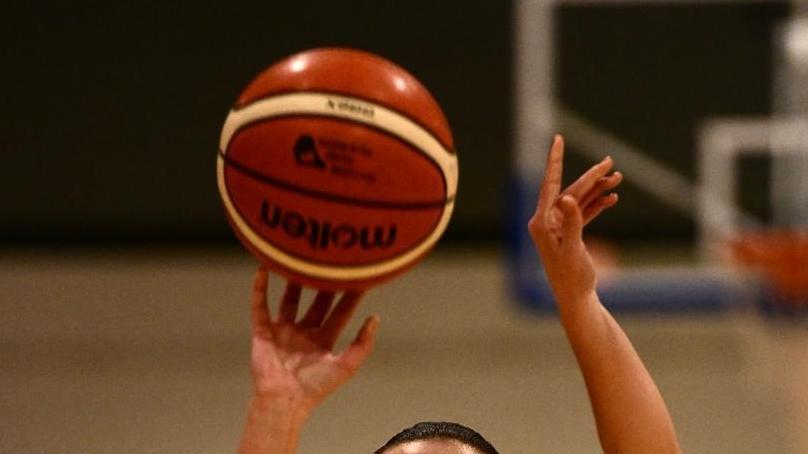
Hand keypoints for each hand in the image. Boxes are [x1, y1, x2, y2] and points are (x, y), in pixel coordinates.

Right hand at [249, 267, 379, 413]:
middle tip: (331, 260)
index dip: (349, 295)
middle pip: (316, 301)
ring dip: (293, 280)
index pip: (339, 311)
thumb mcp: (346, 365)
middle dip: (324, 283)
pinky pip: (260, 306)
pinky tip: (263, 269)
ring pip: (289, 299)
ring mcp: (283, 331)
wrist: (284, 401)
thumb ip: (362, 343)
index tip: (359, 275)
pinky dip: (259, 288)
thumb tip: (375, 317)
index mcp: (323, 340)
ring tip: (299, 258)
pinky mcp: (263, 332)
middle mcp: (304, 333)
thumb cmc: (316, 388)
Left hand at [528, 134, 621, 304]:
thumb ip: (571, 222)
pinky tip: (612, 197)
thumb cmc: (572, 277)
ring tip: (618, 178)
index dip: (555, 160)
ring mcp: (558, 226)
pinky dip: (597, 204)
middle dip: (591, 176)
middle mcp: (547, 221)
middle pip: (570, 190)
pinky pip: (583, 212)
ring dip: (597, 189)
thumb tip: (568, 198)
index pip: (550, 184)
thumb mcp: (572, 249)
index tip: (558, 139)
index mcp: (542, 221)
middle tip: (610, 162)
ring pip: (579, 200)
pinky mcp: (569, 233)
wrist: (576, 298)